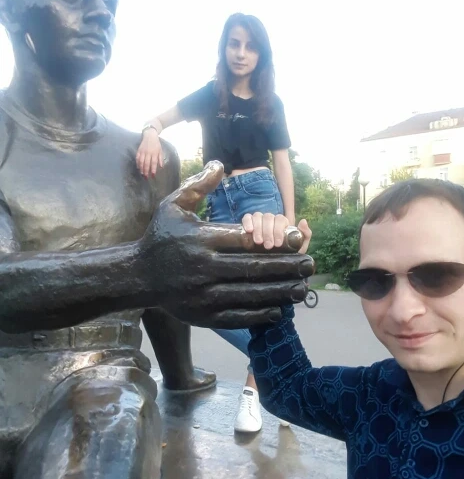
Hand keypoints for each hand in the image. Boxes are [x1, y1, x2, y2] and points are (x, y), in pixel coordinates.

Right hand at [136, 127, 163, 177]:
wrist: (150, 135)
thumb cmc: (156, 144)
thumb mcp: (160, 151)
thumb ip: (160, 159)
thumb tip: (161, 166)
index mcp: (155, 153)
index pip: (154, 163)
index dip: (153, 169)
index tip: (153, 175)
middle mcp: (148, 153)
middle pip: (147, 163)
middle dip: (146, 171)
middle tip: (146, 177)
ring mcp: (143, 151)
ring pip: (141, 161)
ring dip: (141, 168)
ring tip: (142, 174)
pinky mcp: (139, 150)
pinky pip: (137, 158)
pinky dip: (137, 163)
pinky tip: (138, 167)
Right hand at [138, 161, 314, 327]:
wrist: (137, 275)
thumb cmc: (159, 237)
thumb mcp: (173, 205)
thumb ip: (198, 185)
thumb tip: (219, 163)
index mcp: (202, 239)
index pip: (247, 240)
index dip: (276, 240)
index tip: (299, 239)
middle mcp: (204, 267)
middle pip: (254, 267)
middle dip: (287, 266)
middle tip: (310, 264)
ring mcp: (203, 294)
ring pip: (250, 293)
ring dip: (280, 291)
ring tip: (302, 288)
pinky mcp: (202, 315)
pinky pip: (237, 315)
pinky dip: (259, 313)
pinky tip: (278, 308)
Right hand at [242, 213, 311, 253]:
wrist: (274, 263)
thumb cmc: (286, 253)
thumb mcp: (299, 246)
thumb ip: (305, 235)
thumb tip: (303, 221)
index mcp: (282, 223)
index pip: (280, 219)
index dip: (278, 230)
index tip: (278, 244)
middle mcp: (270, 219)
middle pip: (268, 218)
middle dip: (268, 232)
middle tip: (268, 246)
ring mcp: (259, 220)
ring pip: (258, 216)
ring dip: (258, 228)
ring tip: (258, 242)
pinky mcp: (248, 223)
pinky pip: (247, 217)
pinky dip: (247, 221)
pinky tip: (248, 230)